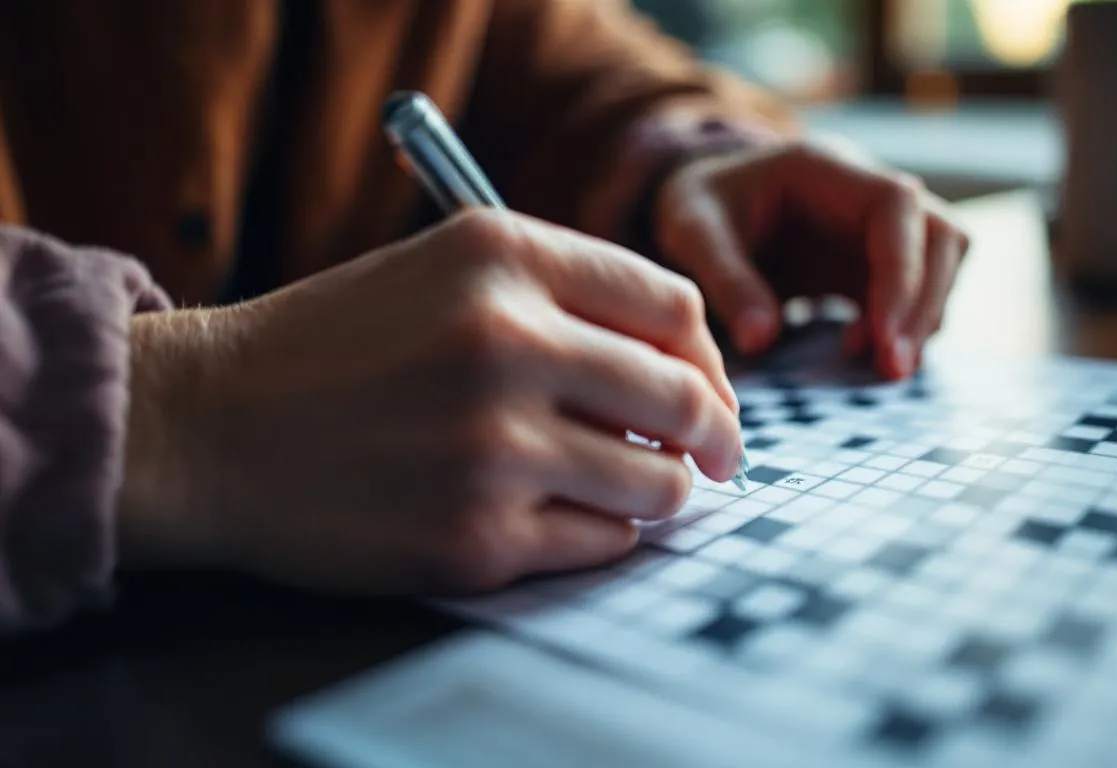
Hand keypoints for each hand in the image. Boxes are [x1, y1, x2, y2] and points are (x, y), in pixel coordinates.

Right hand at [118, 210, 741, 593]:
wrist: (208, 428)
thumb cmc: (333, 346)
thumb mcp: (443, 268)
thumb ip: (565, 296)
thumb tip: (685, 371)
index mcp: (503, 257)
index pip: (673, 306)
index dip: (708, 355)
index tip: (706, 388)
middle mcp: (506, 342)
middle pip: (686, 397)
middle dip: (717, 435)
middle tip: (717, 456)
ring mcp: (493, 447)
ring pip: (657, 483)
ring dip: (662, 490)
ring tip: (636, 487)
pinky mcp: (475, 538)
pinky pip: (602, 542)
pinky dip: (602, 533)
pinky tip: (563, 516)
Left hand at [654, 142, 969, 379]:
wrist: (705, 208)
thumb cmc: (699, 208)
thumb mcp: (691, 233)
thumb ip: (725, 279)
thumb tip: (763, 340)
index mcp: (827, 169)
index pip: (897, 207)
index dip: (902, 270)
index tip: (883, 335)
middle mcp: (866, 194)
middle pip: (941, 236)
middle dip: (925, 304)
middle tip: (893, 366)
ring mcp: (876, 230)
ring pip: (941, 266)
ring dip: (923, 318)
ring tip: (879, 365)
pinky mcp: (874, 264)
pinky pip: (916, 293)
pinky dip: (904, 326)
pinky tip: (863, 354)